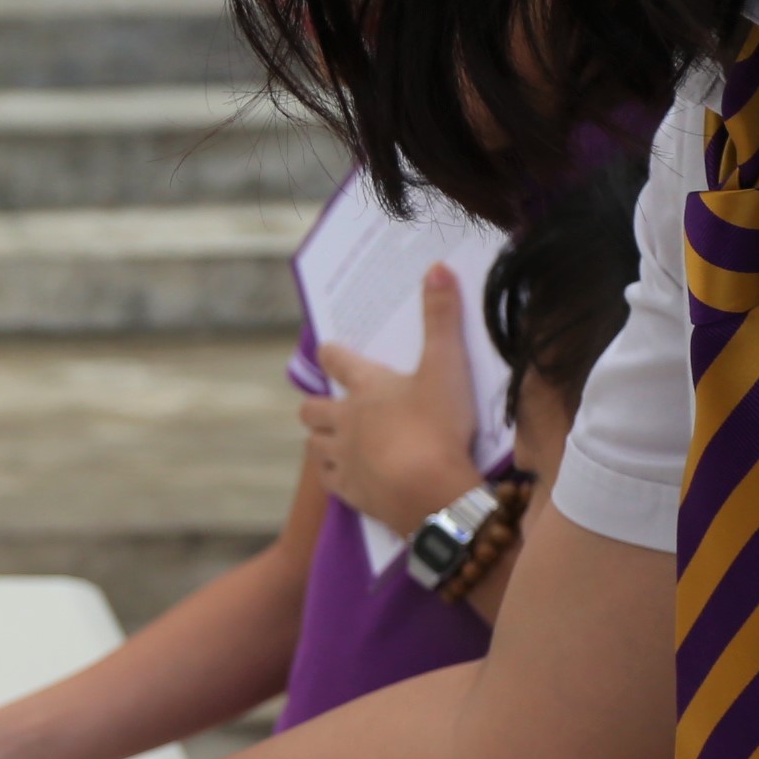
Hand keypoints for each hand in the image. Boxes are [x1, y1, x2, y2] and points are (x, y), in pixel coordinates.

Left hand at [305, 263, 488, 538]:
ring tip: (336, 439)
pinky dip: (335, 475)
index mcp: (366, 388)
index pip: (337, 361)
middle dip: (316, 405)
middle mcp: (345, 421)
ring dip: (322, 440)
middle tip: (328, 404)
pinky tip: (346, 475)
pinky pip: (330, 480)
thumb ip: (442, 317)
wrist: (428, 491)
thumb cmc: (437, 424)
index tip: (328, 351)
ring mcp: (343, 458)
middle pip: (311, 410)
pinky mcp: (350, 492)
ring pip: (314, 445)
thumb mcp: (447, 365)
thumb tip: (436, 266)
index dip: (331, 353)